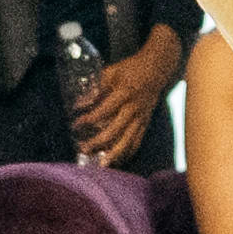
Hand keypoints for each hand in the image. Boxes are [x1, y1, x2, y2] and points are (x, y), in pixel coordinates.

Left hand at [73, 50, 168, 164]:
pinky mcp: (146, 123)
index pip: (105, 110)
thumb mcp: (112, 72)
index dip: (89, 119)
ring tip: (101, 164)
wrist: (156, 70)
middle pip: (115, 130)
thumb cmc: (130, 69)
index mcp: (124, 93)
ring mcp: (141, 118)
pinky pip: (137, 142)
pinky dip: (127, 153)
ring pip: (127, 140)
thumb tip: (80, 103)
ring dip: (113, 154)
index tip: (76, 124)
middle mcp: (133, 108)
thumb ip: (96, 87)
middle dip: (98, 142)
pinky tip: (117, 161)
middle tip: (83, 148)